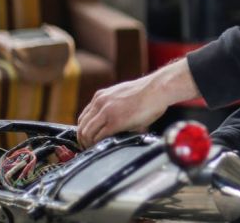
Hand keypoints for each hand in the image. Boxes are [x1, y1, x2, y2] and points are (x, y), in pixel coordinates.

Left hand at [76, 58, 199, 146]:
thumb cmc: (147, 93)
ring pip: (87, 133)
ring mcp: (106, 111)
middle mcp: (100, 102)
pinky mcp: (115, 121)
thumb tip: (112, 124)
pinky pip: (99, 136)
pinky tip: (104, 147)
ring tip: (96, 150)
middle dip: (83, 140)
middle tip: (89, 148)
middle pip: (82, 126)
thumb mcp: (122, 96)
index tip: (88, 139)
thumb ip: (113, 108)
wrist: (157, 89)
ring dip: (89, 144)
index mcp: (101, 96)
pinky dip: (99, 144)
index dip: (83, 130)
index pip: (83, 117)